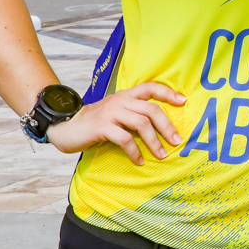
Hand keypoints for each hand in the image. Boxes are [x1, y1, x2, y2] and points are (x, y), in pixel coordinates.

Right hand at [45, 83, 185, 163]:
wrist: (64, 126)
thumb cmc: (94, 123)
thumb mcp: (115, 112)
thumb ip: (132, 113)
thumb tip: (159, 127)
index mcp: (125, 95)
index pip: (150, 87)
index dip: (168, 93)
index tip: (184, 101)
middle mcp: (120, 100)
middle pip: (152, 109)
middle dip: (168, 126)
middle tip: (177, 141)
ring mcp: (111, 113)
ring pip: (142, 124)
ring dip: (154, 141)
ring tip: (161, 154)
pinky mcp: (102, 127)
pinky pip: (125, 139)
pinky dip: (135, 151)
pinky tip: (139, 160)